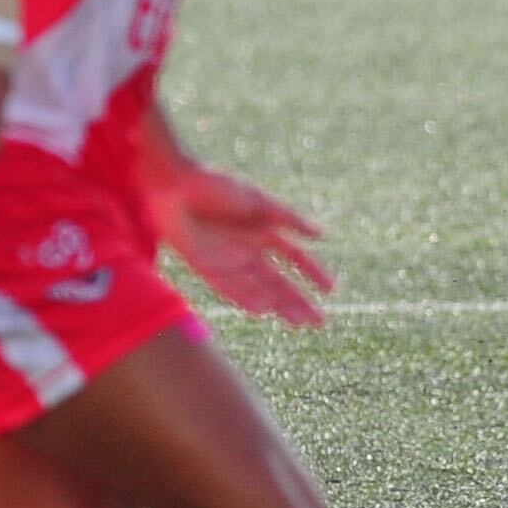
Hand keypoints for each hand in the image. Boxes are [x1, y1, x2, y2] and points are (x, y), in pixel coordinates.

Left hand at [148, 161, 333, 326]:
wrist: (174, 185)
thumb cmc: (218, 185)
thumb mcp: (260, 201)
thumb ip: (290, 219)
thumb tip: (324, 235)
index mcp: (265, 229)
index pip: (296, 257)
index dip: (314, 273)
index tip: (332, 289)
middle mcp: (249, 249)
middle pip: (280, 282)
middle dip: (300, 301)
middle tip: (319, 322)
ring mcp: (229, 260)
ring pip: (259, 289)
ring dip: (279, 306)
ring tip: (300, 322)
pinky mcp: (206, 266)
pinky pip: (230, 288)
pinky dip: (246, 299)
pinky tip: (263, 311)